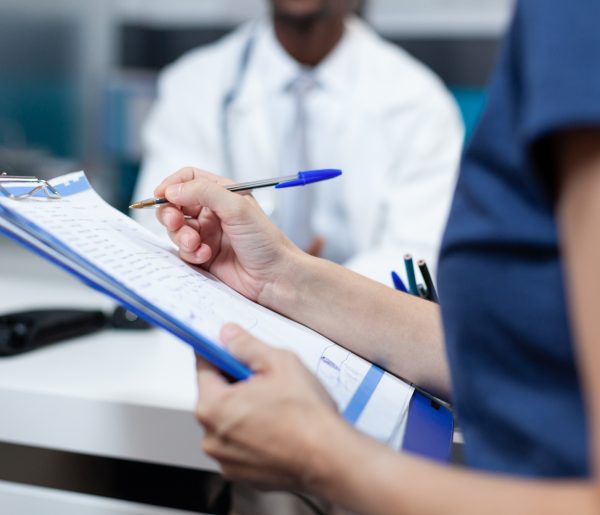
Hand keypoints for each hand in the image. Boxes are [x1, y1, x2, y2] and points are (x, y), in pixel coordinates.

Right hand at [154, 167, 302, 302]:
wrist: (275, 277)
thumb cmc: (266, 241)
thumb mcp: (237, 207)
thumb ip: (204, 192)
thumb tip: (173, 189)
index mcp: (223, 194)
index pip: (189, 179)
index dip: (172, 184)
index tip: (161, 194)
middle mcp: (213, 213)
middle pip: (176, 205)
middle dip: (170, 213)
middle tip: (175, 221)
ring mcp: (207, 235)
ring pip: (176, 229)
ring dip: (181, 236)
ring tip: (195, 243)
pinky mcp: (204, 256)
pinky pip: (183, 251)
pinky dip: (190, 253)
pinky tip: (206, 256)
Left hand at [195, 324, 340, 491]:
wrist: (330, 460)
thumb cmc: (306, 416)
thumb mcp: (278, 362)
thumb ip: (246, 345)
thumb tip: (229, 335)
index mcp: (213, 407)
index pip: (204, 366)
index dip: (221, 352)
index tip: (230, 347)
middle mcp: (212, 437)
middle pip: (216, 395)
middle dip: (237, 383)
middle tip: (266, 379)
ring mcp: (226, 459)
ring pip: (229, 421)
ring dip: (246, 409)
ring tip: (277, 406)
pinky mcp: (241, 474)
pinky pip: (240, 444)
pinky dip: (253, 433)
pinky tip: (278, 426)